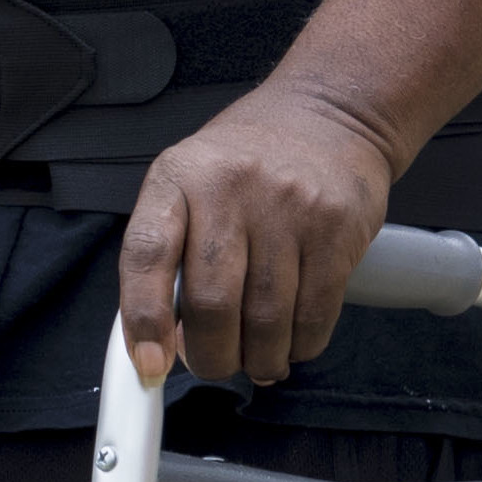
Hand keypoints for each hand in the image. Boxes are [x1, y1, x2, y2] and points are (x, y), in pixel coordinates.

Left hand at [118, 75, 401, 393]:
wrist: (330, 115)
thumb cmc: (248, 160)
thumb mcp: (191, 181)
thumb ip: (169, 250)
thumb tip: (158, 339)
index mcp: (179, 178)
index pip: (147, 255)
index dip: (144, 320)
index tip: (151, 366)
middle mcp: (231, 189)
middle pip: (212, 302)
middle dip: (211, 356)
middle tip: (213, 364)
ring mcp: (289, 209)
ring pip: (267, 319)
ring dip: (259, 359)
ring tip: (257, 360)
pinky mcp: (337, 230)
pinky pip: (315, 314)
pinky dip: (299, 345)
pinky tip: (291, 342)